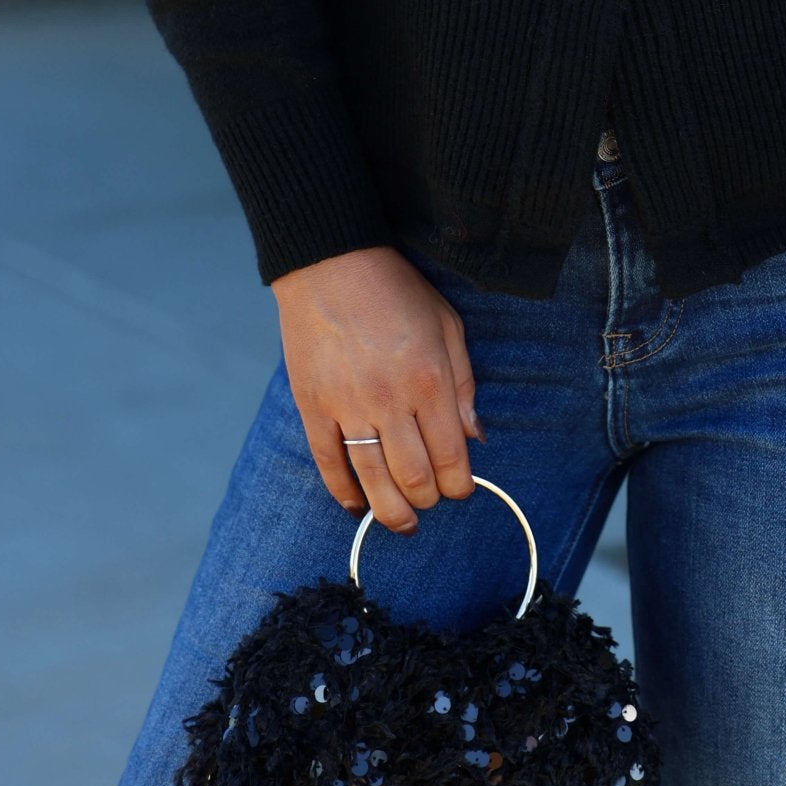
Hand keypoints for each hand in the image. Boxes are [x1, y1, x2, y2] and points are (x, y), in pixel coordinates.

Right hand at [270, 244, 486, 532]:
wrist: (329, 262)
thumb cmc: (396, 291)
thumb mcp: (448, 326)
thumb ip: (463, 384)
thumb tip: (473, 438)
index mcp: (430, 380)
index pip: (451, 456)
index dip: (459, 485)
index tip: (461, 490)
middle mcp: (390, 399)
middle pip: (414, 477)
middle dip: (428, 501)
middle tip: (431, 503)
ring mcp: (347, 406)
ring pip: (372, 480)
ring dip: (390, 512)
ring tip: (401, 523)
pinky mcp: (312, 407)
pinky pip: (328, 463)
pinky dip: (343, 492)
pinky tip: (357, 504)